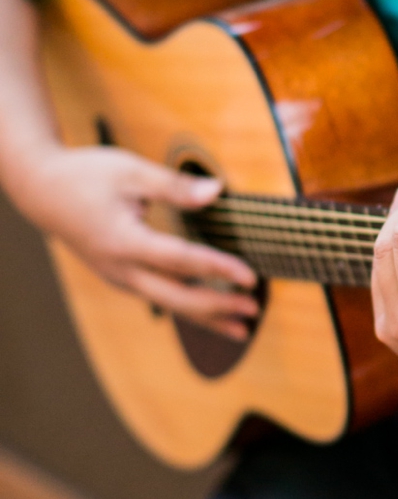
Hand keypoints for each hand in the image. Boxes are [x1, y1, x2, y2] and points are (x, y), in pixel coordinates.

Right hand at [27, 146, 258, 339]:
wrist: (42, 191)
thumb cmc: (86, 176)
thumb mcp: (130, 170)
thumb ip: (175, 185)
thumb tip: (217, 191)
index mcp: (124, 241)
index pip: (180, 260)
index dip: (218, 269)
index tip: (250, 276)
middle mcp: (121, 268)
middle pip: (175, 298)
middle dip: (217, 308)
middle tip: (253, 311)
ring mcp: (119, 277)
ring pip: (168, 304)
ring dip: (206, 316)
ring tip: (242, 328)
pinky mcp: (121, 277)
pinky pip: (159, 297)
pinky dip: (188, 306)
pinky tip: (212, 312)